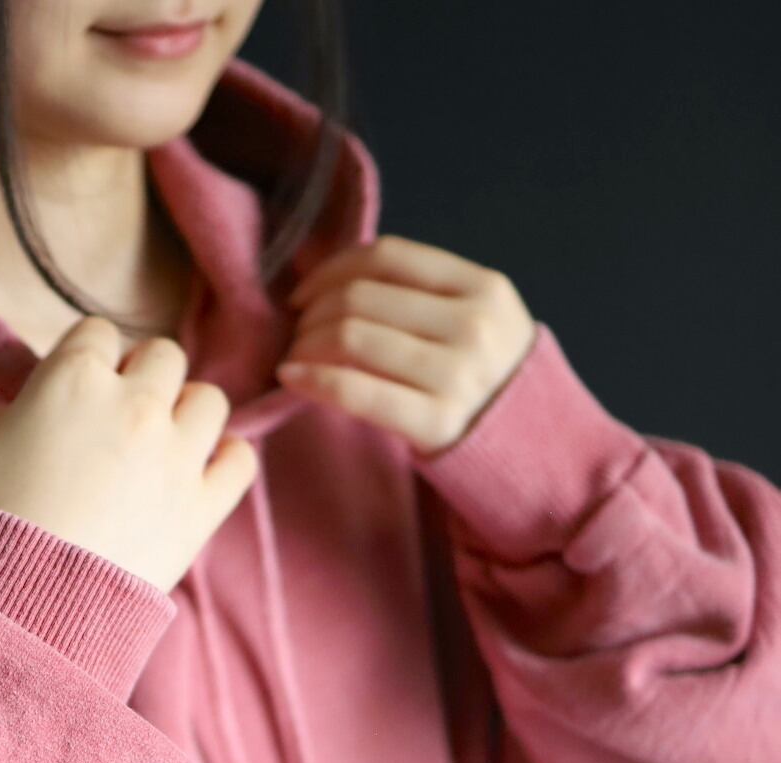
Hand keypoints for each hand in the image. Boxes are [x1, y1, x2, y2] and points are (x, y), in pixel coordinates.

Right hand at [0, 315, 257, 593]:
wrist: (20, 605)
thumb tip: (15, 417)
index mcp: (74, 377)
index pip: (97, 333)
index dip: (84, 360)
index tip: (73, 394)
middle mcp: (136, 405)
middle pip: (163, 356)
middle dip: (141, 378)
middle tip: (115, 420)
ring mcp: (177, 456)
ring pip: (210, 400)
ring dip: (185, 413)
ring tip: (159, 445)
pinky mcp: (202, 508)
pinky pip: (241, 459)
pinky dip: (226, 459)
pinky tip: (198, 473)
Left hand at [276, 233, 537, 458]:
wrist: (528, 448)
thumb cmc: (483, 380)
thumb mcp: (473, 321)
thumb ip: (418, 294)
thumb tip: (323, 275)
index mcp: (483, 287)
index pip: (386, 257)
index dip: (330, 270)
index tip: (303, 295)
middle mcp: (473, 325)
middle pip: (361, 298)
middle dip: (311, 314)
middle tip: (296, 336)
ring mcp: (457, 375)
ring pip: (352, 338)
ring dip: (306, 346)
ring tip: (296, 359)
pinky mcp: (438, 422)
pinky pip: (357, 392)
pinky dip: (314, 380)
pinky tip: (291, 379)